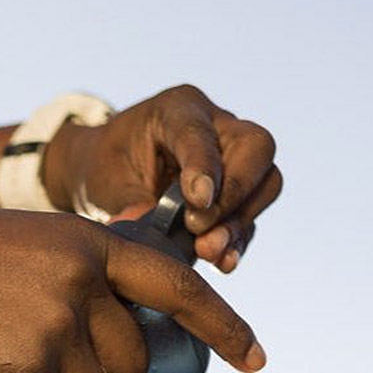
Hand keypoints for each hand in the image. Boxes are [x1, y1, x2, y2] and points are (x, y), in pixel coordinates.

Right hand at [0, 201, 264, 372]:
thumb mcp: (22, 246)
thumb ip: (67, 284)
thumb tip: (94, 356)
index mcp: (88, 246)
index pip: (177, 286)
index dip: (222, 325)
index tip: (254, 361)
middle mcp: (83, 284)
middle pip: (134, 367)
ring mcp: (53, 327)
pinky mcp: (18, 372)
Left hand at [43, 85, 281, 272]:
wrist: (112, 172)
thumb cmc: (110, 167)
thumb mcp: (107, 181)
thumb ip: (129, 203)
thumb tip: (147, 231)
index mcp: (178, 110)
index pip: (201, 133)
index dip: (205, 167)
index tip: (199, 202)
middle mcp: (217, 126)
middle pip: (256, 148)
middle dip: (235, 193)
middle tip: (200, 229)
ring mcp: (234, 159)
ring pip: (265, 182)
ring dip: (239, 222)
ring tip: (209, 251)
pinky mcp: (237, 195)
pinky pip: (251, 216)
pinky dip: (238, 240)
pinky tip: (223, 262)